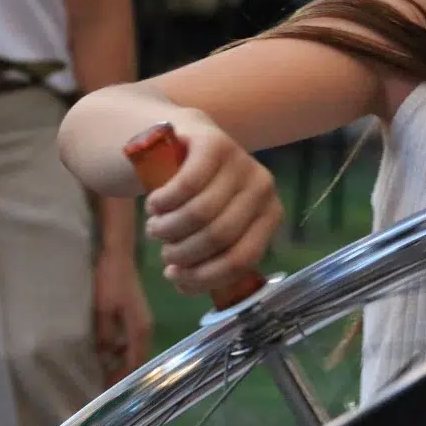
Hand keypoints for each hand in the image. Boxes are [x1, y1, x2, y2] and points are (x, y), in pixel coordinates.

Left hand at [93, 249, 153, 386]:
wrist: (116, 254)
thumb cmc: (109, 280)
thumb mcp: (102, 310)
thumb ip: (104, 336)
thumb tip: (103, 359)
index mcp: (140, 329)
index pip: (135, 363)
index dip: (122, 380)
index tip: (106, 395)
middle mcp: (144, 327)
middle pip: (135, 359)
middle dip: (121, 375)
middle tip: (101, 389)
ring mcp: (139, 320)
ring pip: (131, 350)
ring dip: (119, 363)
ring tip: (101, 374)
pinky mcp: (132, 314)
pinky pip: (127, 340)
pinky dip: (117, 350)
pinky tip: (102, 353)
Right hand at [141, 114, 283, 295]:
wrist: (183, 139)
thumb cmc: (199, 192)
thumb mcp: (214, 224)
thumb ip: (211, 255)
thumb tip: (188, 286)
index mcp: (270, 214)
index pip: (242, 259)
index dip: (204, 276)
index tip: (175, 278)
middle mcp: (263, 187)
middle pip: (218, 237)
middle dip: (182, 253)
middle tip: (163, 251)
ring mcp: (241, 162)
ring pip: (199, 214)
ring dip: (167, 229)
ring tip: (156, 228)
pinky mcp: (213, 143)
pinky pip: (185, 185)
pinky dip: (162, 203)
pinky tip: (154, 204)